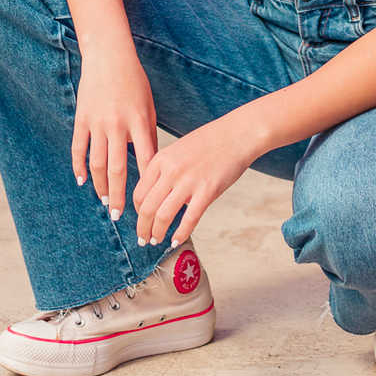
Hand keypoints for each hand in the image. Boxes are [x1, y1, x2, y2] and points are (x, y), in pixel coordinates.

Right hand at [71, 44, 157, 219]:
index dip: (146, 184)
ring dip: (100, 186)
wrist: (109, 56)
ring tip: (105, 202)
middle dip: (120, 195)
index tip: (148, 203)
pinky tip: (82, 181)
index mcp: (140, 120)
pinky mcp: (82, 118)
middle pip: (118, 169)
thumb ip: (148, 134)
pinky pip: (79, 148)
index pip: (145, 160)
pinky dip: (79, 166)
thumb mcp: (148, 105)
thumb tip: (149, 166)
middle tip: (120, 215)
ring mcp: (98, 122)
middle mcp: (118, 124)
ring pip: (97, 163)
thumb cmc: (134, 81)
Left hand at [132, 115, 257, 247]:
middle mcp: (171, 170)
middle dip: (142, 228)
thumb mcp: (178, 149)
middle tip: (143, 239)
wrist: (237, 134)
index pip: (139, 193)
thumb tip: (157, 196)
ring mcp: (189, 181)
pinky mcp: (207, 191)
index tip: (141, 220)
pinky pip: (189, 220)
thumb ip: (164, 170)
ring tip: (157, 241)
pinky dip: (180, 234)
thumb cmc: (210, 141)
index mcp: (161, 159)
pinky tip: (176, 240)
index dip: (138, 212)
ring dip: (157, 234)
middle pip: (147, 208)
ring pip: (163, 217)